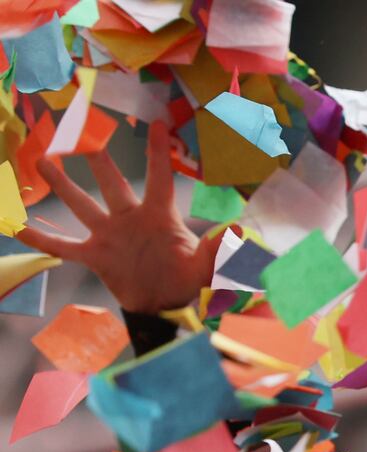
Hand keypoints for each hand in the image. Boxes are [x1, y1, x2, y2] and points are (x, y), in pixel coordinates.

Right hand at [15, 122, 223, 314]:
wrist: (165, 308)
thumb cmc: (188, 282)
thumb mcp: (206, 267)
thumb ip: (220, 250)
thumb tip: (240, 233)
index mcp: (159, 216)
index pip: (159, 178)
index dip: (157, 153)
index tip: (157, 124)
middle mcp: (130, 219)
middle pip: (111, 182)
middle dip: (96, 157)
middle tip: (81, 129)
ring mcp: (109, 235)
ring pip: (81, 204)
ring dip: (62, 184)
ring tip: (43, 159)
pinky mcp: (95, 256)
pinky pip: (63, 246)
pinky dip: (41, 239)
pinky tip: (17, 226)